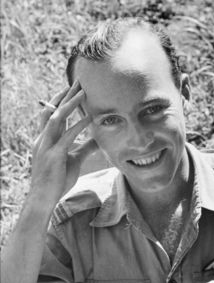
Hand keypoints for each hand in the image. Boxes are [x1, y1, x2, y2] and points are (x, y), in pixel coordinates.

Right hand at [31, 80, 97, 207]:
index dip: (61, 100)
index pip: (51, 114)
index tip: (72, 89)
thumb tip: (99, 139)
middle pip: (53, 110)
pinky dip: (79, 125)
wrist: (44, 198)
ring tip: (83, 91)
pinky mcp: (54, 155)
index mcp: (45, 139)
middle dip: (65, 94)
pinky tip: (90, 117)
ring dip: (70, 103)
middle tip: (78, 81)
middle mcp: (43, 138)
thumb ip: (85, 148)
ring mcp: (46, 146)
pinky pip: (67, 136)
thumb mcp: (74, 160)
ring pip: (57, 117)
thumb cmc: (57, 179)